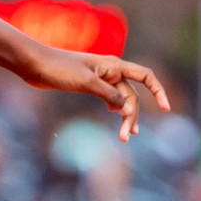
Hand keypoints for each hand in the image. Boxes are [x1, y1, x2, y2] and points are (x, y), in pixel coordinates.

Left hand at [22, 47, 168, 142]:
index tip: (165, 109)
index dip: (158, 91)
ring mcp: (99, 77)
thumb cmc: (59, 69)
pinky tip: (114, 115)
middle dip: (132, 115)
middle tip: (126, 136)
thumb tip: (126, 108)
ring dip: (124, 115)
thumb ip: (109, 94)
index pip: (145, 76)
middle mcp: (110, 70)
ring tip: (125, 136)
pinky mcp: (88, 84)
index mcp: (114, 65)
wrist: (34, 64)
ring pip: (120, 98)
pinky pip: (109, 97)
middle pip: (131, 94)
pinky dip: (114, 107)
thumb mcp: (87, 82)